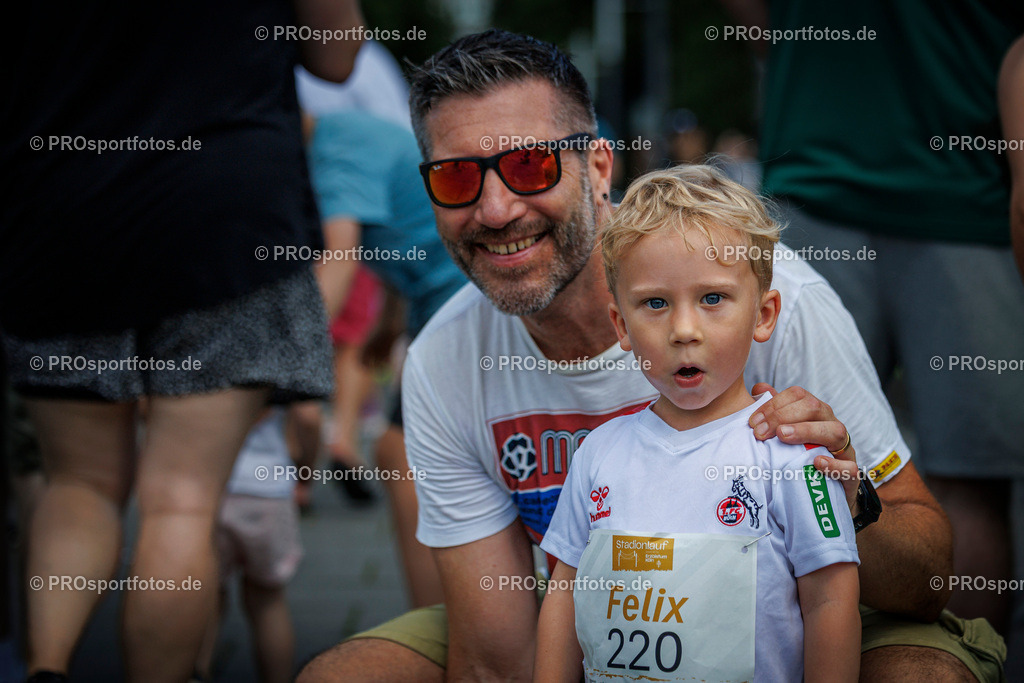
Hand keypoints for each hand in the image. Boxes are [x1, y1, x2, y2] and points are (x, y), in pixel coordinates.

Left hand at [749, 384, 859, 512]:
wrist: (824, 494)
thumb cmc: (802, 457)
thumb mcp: (786, 433)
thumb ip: (774, 411)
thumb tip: (759, 388)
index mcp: (816, 414)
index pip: (799, 396)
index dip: (774, 404)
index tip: (753, 422)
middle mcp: (831, 425)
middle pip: (814, 408)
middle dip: (783, 416)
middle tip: (760, 432)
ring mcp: (844, 449)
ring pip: (835, 431)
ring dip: (807, 431)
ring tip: (783, 436)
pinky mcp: (850, 475)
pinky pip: (849, 467)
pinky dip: (834, 465)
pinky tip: (817, 462)